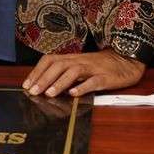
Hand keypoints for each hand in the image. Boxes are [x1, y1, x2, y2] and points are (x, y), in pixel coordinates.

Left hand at [22, 49, 144, 97]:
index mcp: (72, 58)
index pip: (50, 60)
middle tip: (33, 91)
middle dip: (44, 78)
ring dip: (59, 82)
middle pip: (58, 65)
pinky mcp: (106, 77)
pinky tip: (74, 94)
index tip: (26, 84)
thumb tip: (45, 85)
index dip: (37, 71)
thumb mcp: (81, 66)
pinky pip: (93, 81)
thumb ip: (65, 73)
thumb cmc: (101, 66)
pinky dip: (83, 87)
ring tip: (49, 94)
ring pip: (73, 71)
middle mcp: (80, 61)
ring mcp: (93, 68)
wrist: (126, 60)